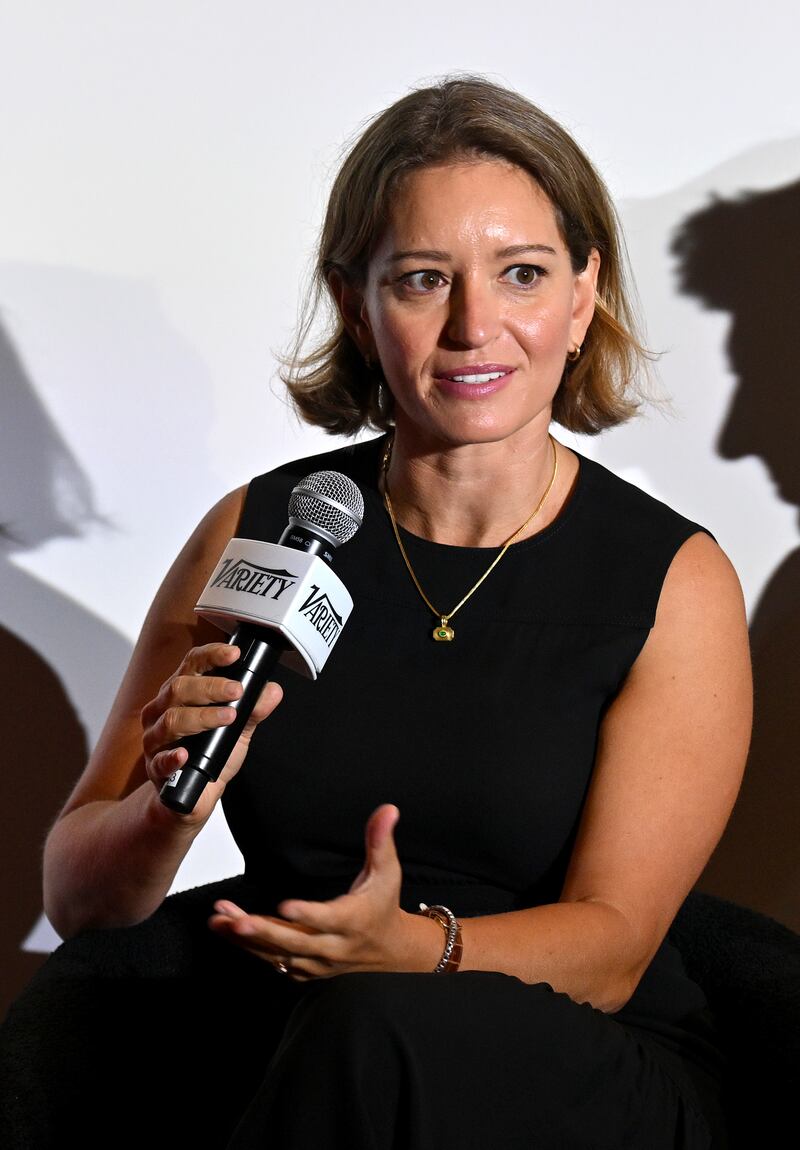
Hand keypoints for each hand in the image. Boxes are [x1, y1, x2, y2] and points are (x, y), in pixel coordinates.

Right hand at [140, 640, 282, 820]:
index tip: (234, 654)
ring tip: (227, 717)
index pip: (192, 664)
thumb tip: (272, 691)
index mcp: (182, 694)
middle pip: (179, 688)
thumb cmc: (210, 755)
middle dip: (211, 687)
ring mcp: (156, 738)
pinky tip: (185, 754)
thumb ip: (253, 710)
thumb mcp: (237, 730)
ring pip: (171, 720)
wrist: (193, 795)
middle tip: (237, 690)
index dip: (211, 655)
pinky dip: (173, 756)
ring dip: (202, 717)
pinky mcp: (155, 767)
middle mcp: (163, 710)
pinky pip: (160, 760)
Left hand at [208, 804, 423, 979]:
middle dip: (264, 932)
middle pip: (295, 942)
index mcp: (353, 921)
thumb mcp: (387, 871)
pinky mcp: (305, 969)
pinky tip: (228, 931)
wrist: (388, 947)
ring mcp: (317, 961)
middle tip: (237, 921)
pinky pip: (274, 962)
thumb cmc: (383, 903)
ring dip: (247, 939)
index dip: (307, 914)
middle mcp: (333, 946)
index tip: (285, 906)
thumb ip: (380, 840)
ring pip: (278, 954)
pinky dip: (250, 948)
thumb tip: (387, 810)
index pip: (328, 919)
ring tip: (219, 921)